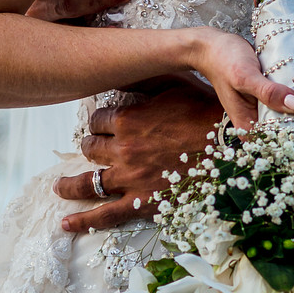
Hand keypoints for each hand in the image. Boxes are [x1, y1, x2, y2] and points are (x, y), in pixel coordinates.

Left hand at [55, 32, 293, 233]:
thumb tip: (129, 69)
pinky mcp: (141, 203)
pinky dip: (82, 220)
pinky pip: (104, 215)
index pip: (99, 119)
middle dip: (91, 147)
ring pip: (89, 181)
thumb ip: (147, 81)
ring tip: (60, 186)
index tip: (106, 124)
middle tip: (94, 149)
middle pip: (91, 148)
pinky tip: (66, 223)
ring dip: (71, 183)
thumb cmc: (208, 112)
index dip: (101, 121)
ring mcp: (130, 178)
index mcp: (128, 119)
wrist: (233, 146)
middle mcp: (123, 148)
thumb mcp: (175, 85)